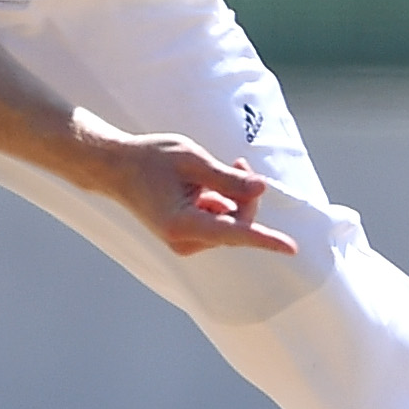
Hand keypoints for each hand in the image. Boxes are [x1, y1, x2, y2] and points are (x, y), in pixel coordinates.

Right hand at [75, 112, 300, 257]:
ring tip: (210, 171)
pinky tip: (202, 186)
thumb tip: (262, 189)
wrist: (116, 168)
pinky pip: (218, 223)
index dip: (266, 240)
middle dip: (245, 196)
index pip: (234, 233)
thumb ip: (227, 177)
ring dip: (231, 198)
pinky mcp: (185, 238)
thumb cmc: (150, 159)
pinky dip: (220, 203)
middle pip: (237, 224)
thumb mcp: (191, 159)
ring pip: (230, 224)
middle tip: (238, 161)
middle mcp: (184, 240)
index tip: (291, 249)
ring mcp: (184, 242)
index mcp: (183, 224)